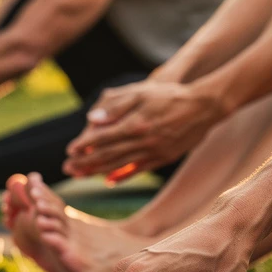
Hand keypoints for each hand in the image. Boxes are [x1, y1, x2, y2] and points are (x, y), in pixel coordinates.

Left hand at [63, 80, 224, 180]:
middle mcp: (143, 141)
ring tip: (81, 175)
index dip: (84, 145)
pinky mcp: (163, 158)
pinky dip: (122, 176)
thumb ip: (116, 105)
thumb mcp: (142, 91)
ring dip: (98, 171)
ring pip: (120, 165)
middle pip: (108, 155)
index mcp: (136, 124)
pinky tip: (109, 181)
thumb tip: (91, 120)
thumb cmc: (170, 95)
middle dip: (85, 163)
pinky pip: (138, 169)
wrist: (204, 107)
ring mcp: (154, 152)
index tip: (69, 151)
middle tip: (67, 169)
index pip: (102, 138)